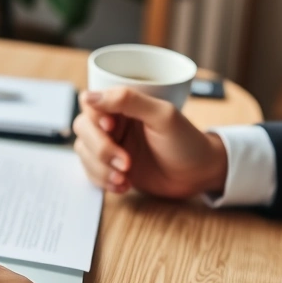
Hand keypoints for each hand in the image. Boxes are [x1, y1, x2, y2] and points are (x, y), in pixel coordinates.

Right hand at [72, 87, 227, 198]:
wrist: (199, 175)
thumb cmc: (186, 142)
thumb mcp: (162, 116)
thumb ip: (128, 101)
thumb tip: (90, 96)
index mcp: (124, 104)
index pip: (90, 103)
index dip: (95, 118)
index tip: (113, 128)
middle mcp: (113, 123)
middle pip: (82, 129)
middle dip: (101, 150)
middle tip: (126, 164)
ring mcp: (111, 146)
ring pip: (84, 153)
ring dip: (101, 169)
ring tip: (124, 178)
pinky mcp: (110, 167)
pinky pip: (90, 173)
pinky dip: (103, 181)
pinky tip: (124, 186)